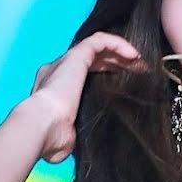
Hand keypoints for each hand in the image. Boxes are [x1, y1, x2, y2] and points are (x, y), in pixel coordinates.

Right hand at [28, 32, 147, 162]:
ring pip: (97, 46)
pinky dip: (117, 43)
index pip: (85, 73)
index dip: (108, 75)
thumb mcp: (71, 137)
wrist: (41, 127)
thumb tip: (81, 140)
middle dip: (118, 63)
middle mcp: (59, 70)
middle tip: (140, 72)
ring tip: (140, 62)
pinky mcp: (75, 57)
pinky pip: (99, 41)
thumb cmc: (53, 138)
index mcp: (55, 88)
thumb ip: (77, 133)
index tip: (129, 84)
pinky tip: (133, 54)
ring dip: (120, 52)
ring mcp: (66, 62)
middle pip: (93, 58)